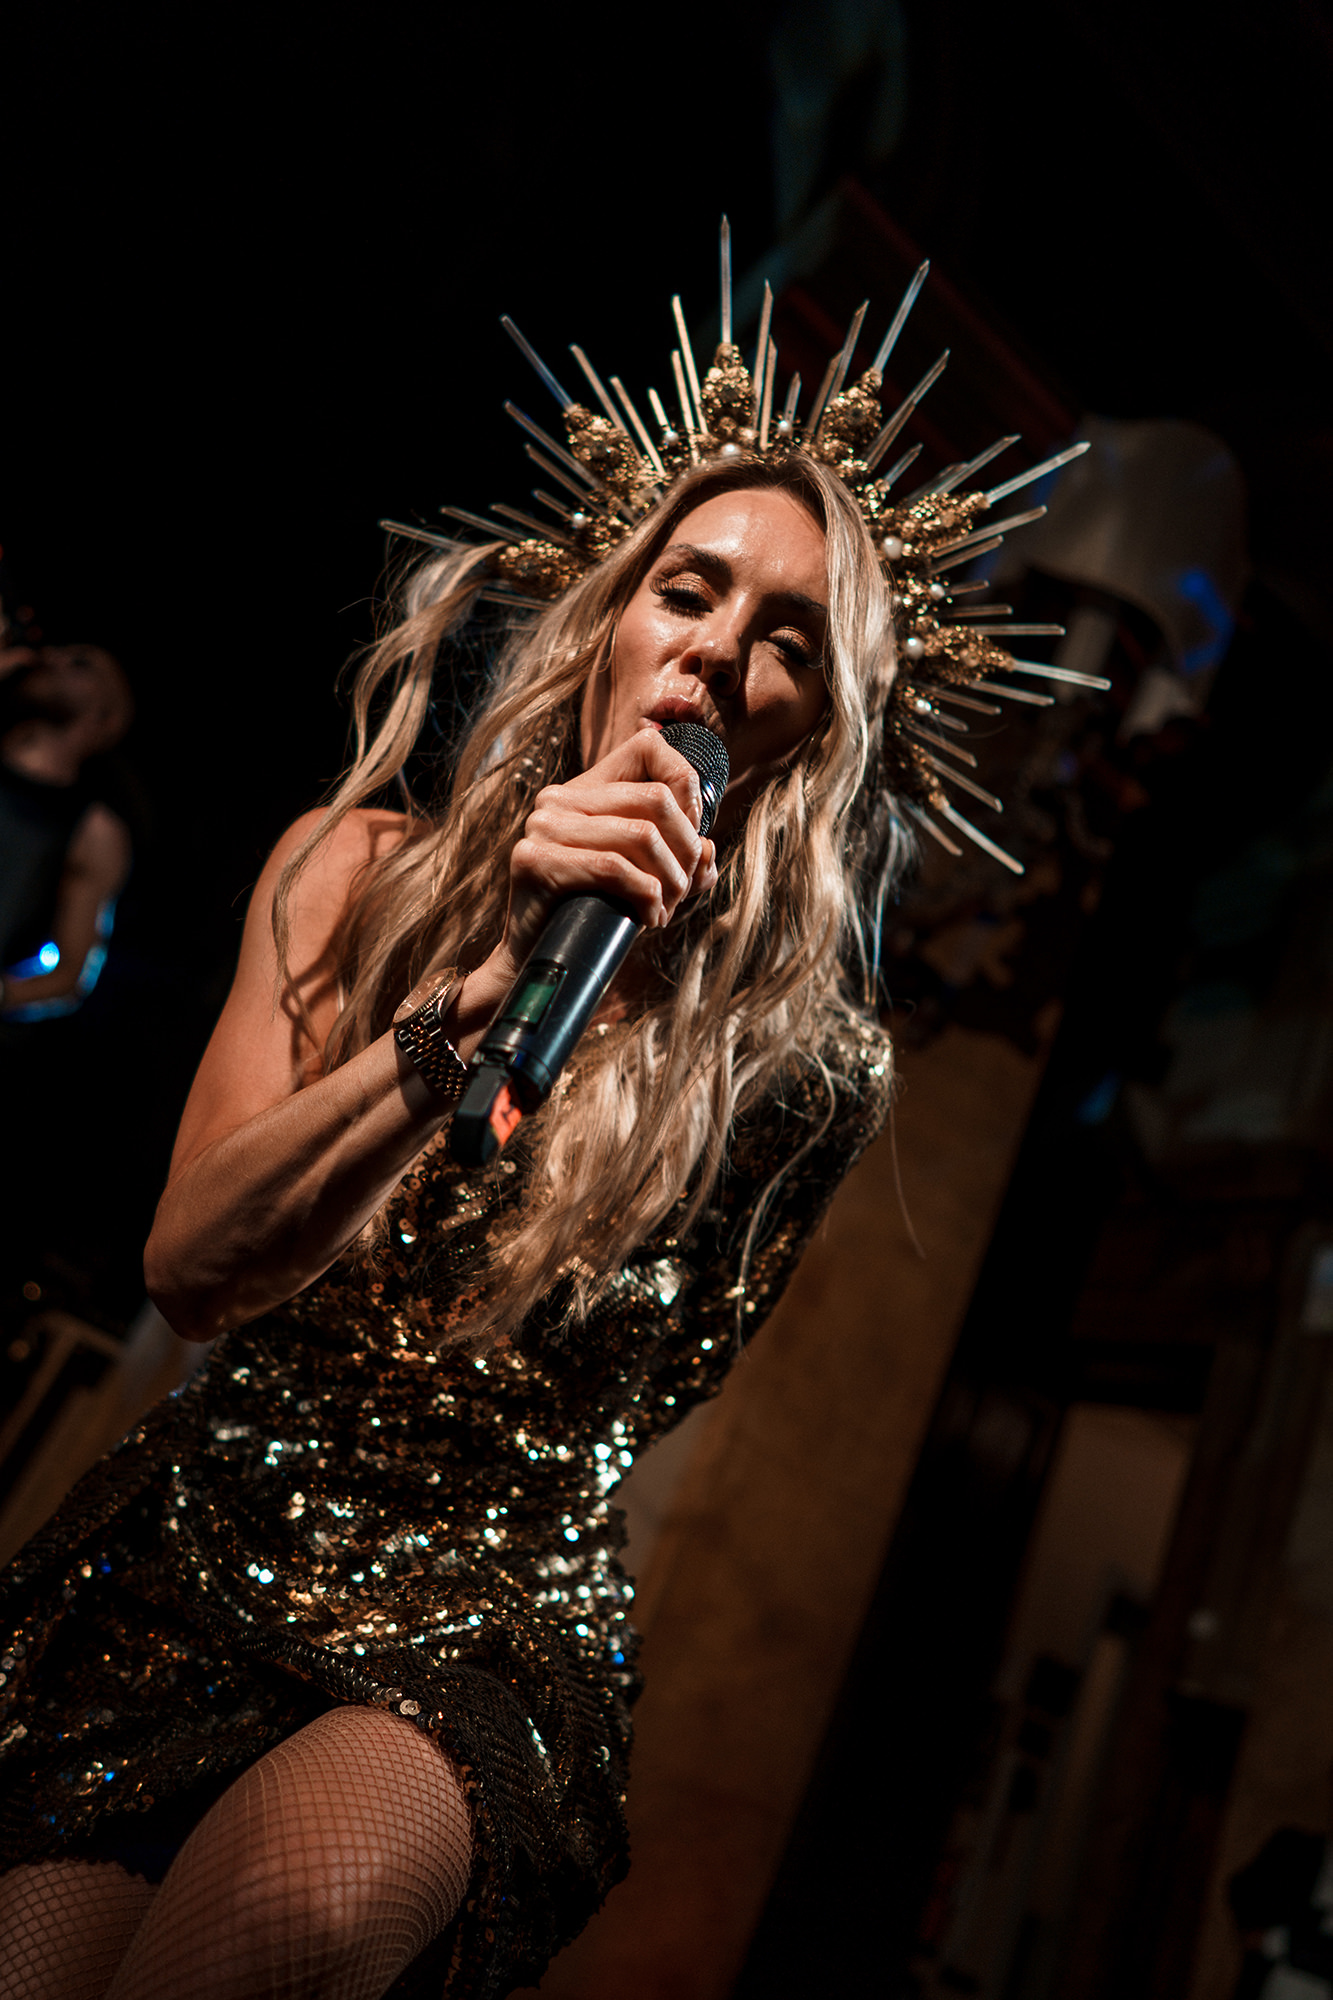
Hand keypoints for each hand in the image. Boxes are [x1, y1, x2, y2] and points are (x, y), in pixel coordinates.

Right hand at [492, 724, 719, 988]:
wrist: (539, 961)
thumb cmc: (596, 915)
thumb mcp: (647, 879)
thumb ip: (682, 860)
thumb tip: (708, 849)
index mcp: (586, 789)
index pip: (649, 746)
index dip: (685, 783)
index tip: (691, 833)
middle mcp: (559, 799)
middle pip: (656, 799)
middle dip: (686, 849)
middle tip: (683, 889)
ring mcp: (542, 827)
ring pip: (641, 835)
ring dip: (670, 880)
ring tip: (666, 908)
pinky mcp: (534, 860)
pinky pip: (614, 868)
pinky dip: (647, 897)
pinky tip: (648, 918)